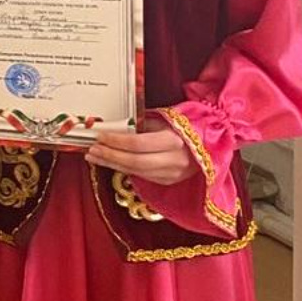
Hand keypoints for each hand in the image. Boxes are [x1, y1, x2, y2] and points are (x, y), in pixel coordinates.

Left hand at [86, 119, 200, 184]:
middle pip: (135, 162)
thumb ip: (141, 125)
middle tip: (91, 149)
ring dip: (112, 164)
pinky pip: (142, 176)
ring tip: (94, 156)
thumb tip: (112, 127)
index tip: (100, 136)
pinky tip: (110, 162)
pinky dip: (124, 169)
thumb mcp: (164, 119)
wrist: (210, 143)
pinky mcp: (169, 181)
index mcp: (174, 141)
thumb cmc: (184, 126)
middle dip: (110, 156)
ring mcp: (173, 174)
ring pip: (136, 171)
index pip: (138, 144)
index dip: (116, 141)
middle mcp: (175, 160)